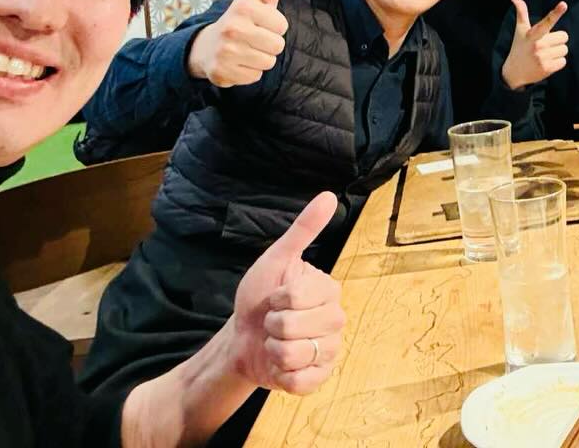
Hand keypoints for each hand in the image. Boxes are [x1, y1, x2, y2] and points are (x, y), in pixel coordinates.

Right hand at [187, 0, 290, 86]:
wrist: (206, 46)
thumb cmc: (240, 21)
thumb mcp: (257, 0)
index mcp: (243, 7)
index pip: (282, 26)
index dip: (275, 26)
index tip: (261, 23)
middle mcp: (232, 28)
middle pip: (277, 46)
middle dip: (270, 44)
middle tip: (253, 38)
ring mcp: (225, 51)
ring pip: (267, 63)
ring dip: (261, 59)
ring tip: (246, 50)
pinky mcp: (221, 72)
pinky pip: (254, 77)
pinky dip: (249, 72)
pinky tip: (237, 62)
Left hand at [229, 191, 343, 394]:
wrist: (242, 338)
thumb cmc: (259, 297)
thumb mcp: (276, 259)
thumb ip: (303, 229)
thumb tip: (329, 196)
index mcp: (329, 290)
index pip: (297, 296)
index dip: (276, 299)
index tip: (275, 297)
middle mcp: (336, 320)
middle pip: (294, 327)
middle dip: (271, 325)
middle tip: (273, 322)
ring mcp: (331, 351)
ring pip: (295, 355)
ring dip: (272, 350)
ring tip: (275, 343)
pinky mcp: (319, 379)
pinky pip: (301, 382)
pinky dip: (281, 375)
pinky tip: (281, 365)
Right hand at [501, 0, 568, 89]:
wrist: (514, 72)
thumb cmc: (519, 47)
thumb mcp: (520, 30)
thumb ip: (521, 13)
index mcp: (532, 34)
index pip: (546, 21)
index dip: (555, 13)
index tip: (564, 4)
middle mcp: (538, 45)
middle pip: (564, 36)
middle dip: (557, 39)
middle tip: (546, 44)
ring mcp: (543, 58)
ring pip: (564, 49)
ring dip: (557, 51)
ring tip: (545, 54)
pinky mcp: (547, 69)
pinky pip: (563, 61)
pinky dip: (558, 62)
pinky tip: (547, 62)